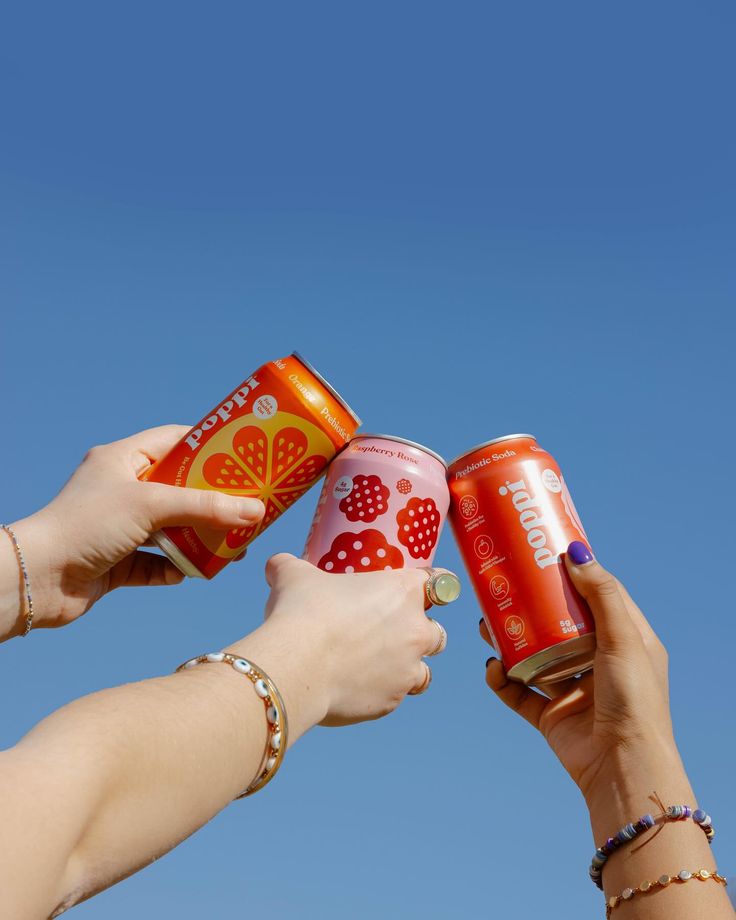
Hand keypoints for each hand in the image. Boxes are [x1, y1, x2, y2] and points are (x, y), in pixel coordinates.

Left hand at [5, 426, 263, 632]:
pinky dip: (174, 568)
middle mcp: (121, 490)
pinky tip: (190, 573)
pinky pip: (157, 563)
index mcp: (122, 460)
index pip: (175, 441)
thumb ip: (205, 506)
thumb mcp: (151, 505)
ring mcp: (119, 527)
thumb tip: (255, 511)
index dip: (209, 446)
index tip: (242, 454)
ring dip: (199, 539)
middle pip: (180, 489)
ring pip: (173, 529)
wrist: (38, 578)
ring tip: (233, 546)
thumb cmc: (86, 525)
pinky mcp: (117, 561)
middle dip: (214, 500)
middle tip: (249, 505)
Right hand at [240, 554, 454, 728]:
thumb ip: (290, 566)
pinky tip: (356, 687)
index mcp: (403, 591)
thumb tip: (275, 565)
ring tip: (377, 667)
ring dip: (406, 668)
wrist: (297, 665)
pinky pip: (395, 697)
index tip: (417, 591)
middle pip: (436, 631)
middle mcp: (415, 630)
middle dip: (418, 633)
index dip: (430, 585)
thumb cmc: (302, 612)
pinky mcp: (392, 701)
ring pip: (423, 671)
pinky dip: (380, 693)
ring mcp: (407, 669)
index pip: (438, 582)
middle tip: (389, 632)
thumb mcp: (294, 576)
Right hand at [482, 542, 677, 804]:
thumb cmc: (634, 700)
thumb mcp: (623, 639)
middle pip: (556, 624)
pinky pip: (518, 691)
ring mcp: (572, 689)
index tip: (544, 553)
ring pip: (532, 655)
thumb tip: (576, 552)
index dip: (574, 574)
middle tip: (503, 587)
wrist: (621, 767)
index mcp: (624, 642)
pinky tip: (492, 666)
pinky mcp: (550, 715)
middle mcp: (598, 663)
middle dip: (528, 607)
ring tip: (486, 625)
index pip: (597, 597)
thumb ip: (602, 595)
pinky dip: (501, 679)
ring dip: (508, 640)